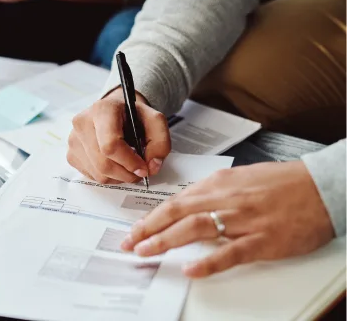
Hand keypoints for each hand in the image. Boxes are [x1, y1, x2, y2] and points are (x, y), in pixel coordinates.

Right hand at [67, 87, 170, 183]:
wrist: (114, 110)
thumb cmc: (132, 115)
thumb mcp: (155, 120)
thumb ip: (160, 142)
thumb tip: (151, 166)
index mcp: (102, 110)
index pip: (110, 145)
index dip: (129, 162)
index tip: (143, 168)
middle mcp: (82, 123)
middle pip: (103, 163)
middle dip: (126, 173)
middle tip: (140, 172)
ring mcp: (74, 140)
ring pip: (98, 173)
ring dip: (118, 177)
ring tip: (128, 166)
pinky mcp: (71, 154)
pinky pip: (91, 176)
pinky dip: (107, 176)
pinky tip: (114, 164)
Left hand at [121, 161, 334, 277]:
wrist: (319, 187)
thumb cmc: (280, 184)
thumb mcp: (238, 180)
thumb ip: (210, 194)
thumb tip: (186, 207)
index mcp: (217, 185)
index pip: (175, 202)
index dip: (151, 218)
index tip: (135, 229)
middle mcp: (225, 199)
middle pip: (177, 214)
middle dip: (148, 229)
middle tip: (130, 243)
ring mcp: (242, 220)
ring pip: (195, 229)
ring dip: (165, 241)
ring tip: (146, 252)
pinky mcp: (262, 239)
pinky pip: (231, 252)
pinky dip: (209, 261)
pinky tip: (190, 269)